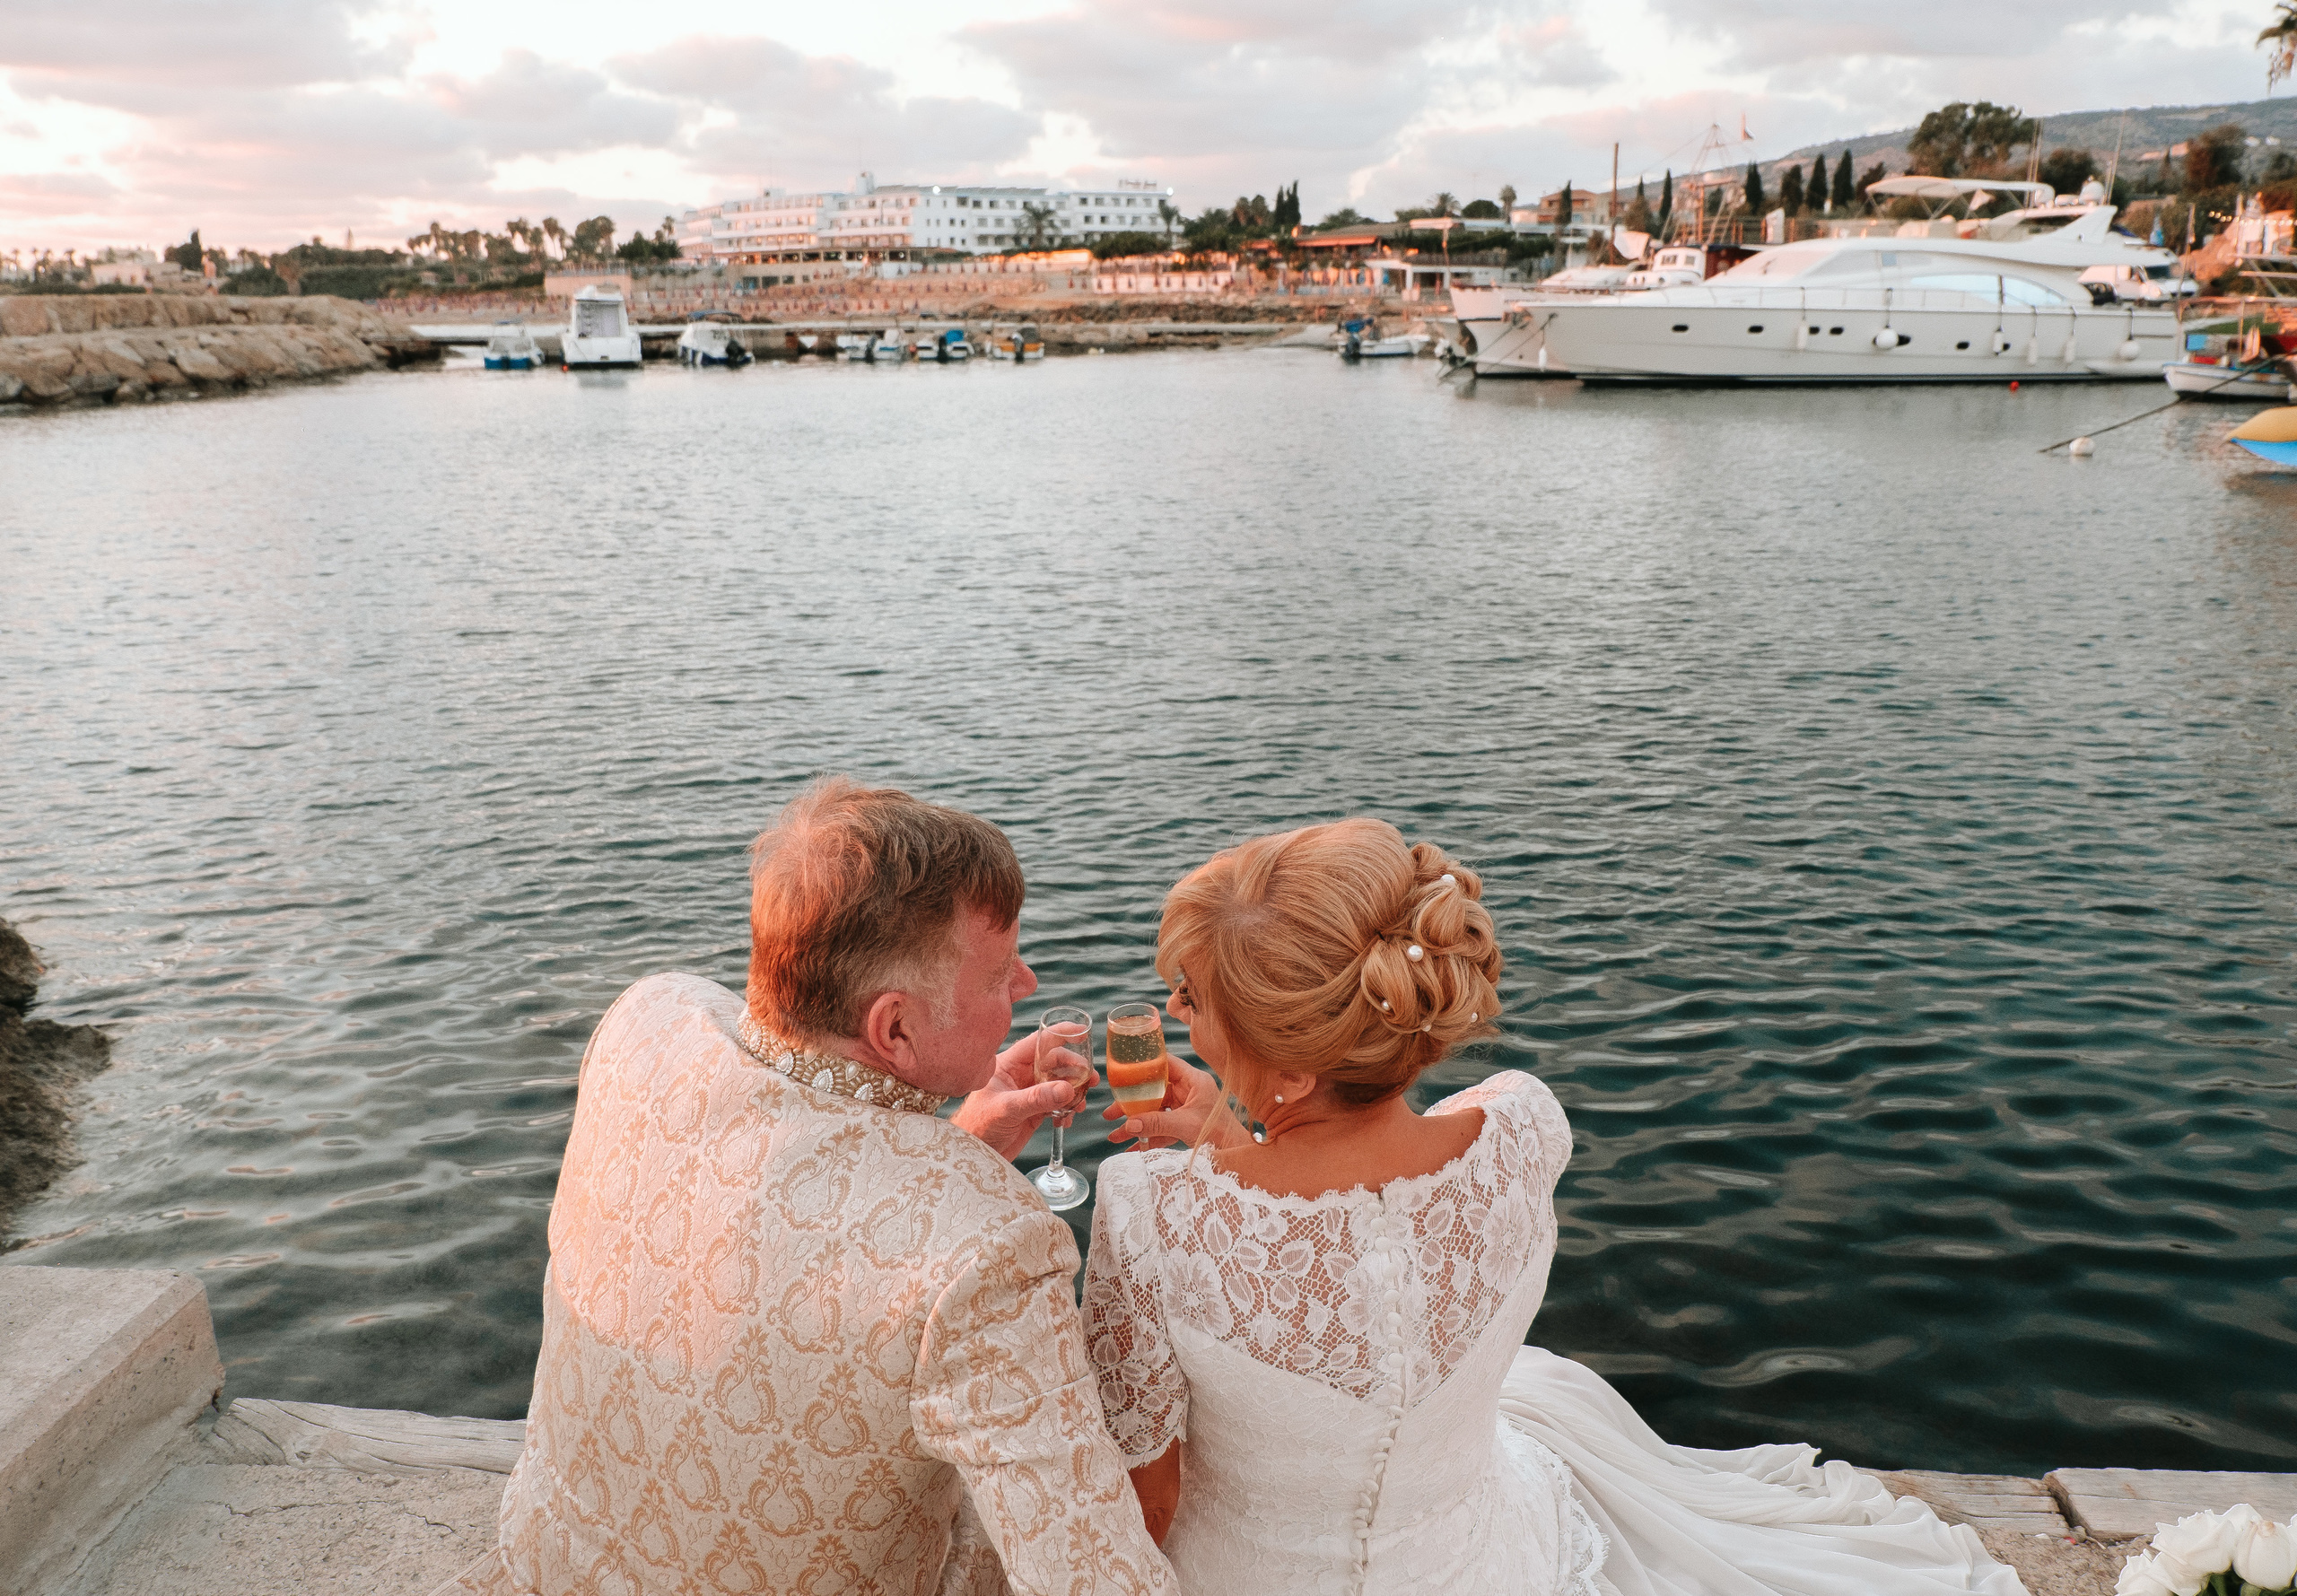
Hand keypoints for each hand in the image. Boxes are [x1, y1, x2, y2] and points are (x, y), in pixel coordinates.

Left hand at [953, 1029, 1097, 1161]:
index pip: (1037, 1042)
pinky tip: (1066, 1120)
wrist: (973, 1156)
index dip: (1060, 1034)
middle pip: (1054, 1063)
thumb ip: (1037, 1098)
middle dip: (1074, 1069)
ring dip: (1073, 1092)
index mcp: (1008, 1065)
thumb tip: (1068, 1089)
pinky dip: (1067, 1110)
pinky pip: (1058, 1103)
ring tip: (1080, 1104)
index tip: (1081, 1031)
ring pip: (1059, 1084)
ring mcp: (1029, 1093)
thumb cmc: (978, 1127)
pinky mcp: (1035, 1112)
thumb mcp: (1007, 1109)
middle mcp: (1020, 1076)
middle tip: (1089, 1079)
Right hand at [1103, 1053, 1229, 1149]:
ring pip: (1155, 1111)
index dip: (1143, 1066)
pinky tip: (1132, 1148)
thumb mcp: (1185, 1125)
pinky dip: (1148, 1136)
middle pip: (1154, 1091)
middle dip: (1132, 1104)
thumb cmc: (1220, 1134)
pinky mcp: (1186, 1124)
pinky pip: (1162, 1127)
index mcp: (1194, 1081)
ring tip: (1116, 1135)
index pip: (1165, 1064)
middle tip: (1111, 1113)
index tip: (1122, 1073)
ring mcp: (1187, 1108)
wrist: (1236, 1154)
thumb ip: (1156, 1123)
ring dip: (1137, 1124)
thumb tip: (1129, 1124)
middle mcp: (1189, 1091)